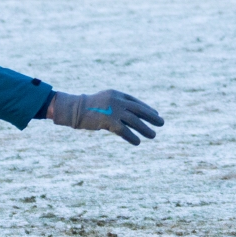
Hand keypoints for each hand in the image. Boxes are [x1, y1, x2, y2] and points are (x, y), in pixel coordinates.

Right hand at [46, 90, 163, 145]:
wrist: (74, 108)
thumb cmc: (87, 106)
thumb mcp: (104, 101)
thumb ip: (115, 104)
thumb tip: (128, 114)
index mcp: (117, 94)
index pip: (136, 101)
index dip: (147, 108)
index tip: (155, 113)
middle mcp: (118, 101)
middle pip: (139, 109)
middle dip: (151, 117)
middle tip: (161, 123)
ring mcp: (114, 110)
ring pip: (134, 120)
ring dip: (145, 129)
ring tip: (153, 135)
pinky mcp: (109, 121)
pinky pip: (124, 130)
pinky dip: (131, 137)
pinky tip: (137, 142)